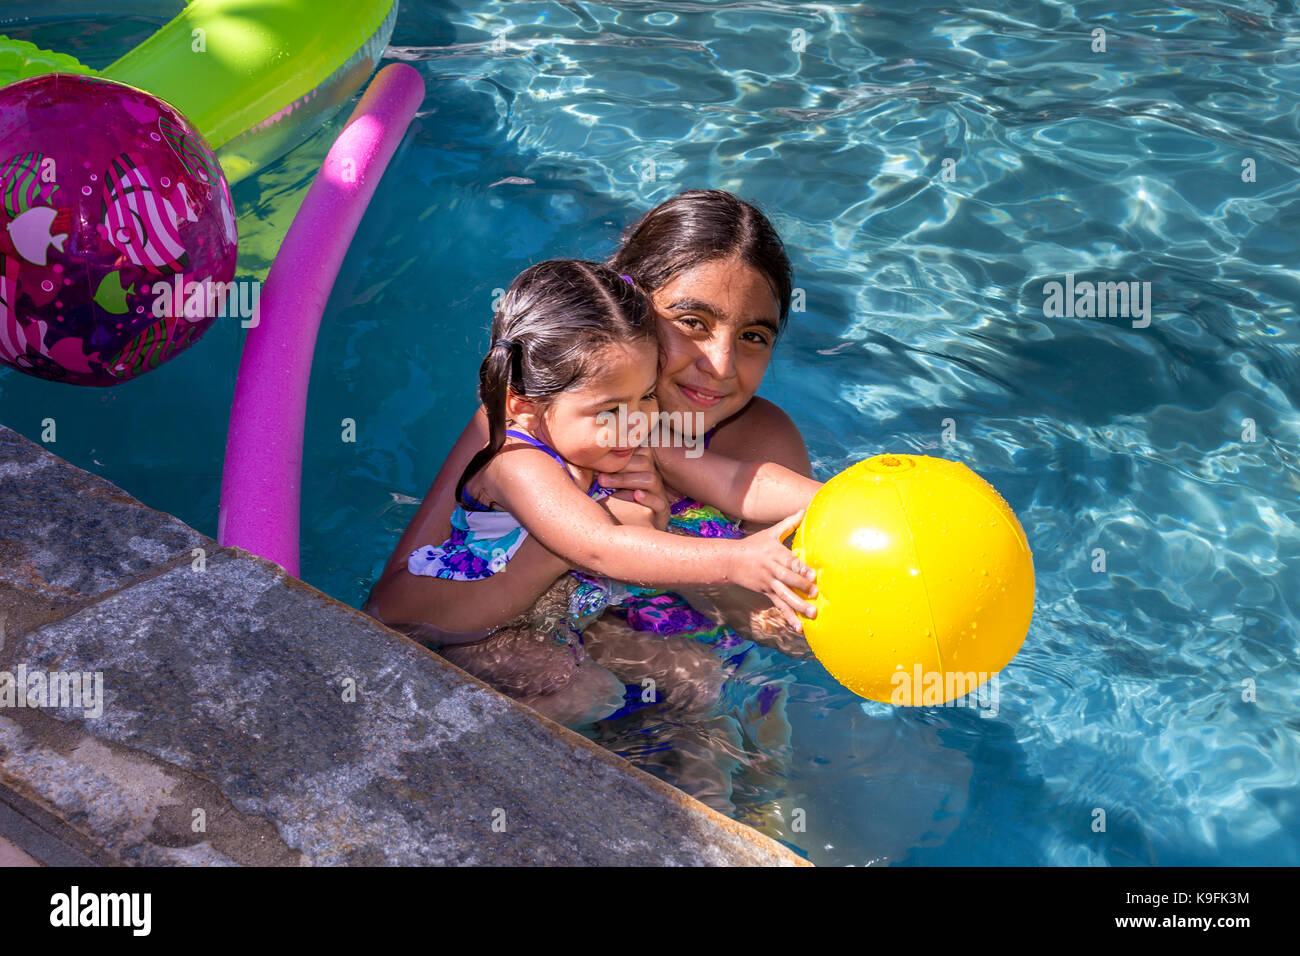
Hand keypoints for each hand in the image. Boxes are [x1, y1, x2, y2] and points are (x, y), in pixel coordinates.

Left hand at [596, 450, 670, 530]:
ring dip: (626, 480)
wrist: (630, 533)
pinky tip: (636, 496)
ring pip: (651, 479)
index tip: (598, 461)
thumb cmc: (614, 507)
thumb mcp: (607, 487)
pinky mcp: (663, 512)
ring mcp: (659, 495)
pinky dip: (648, 498)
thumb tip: (581, 460)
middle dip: (619, 466)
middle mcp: (653, 479)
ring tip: (604, 483)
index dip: (619, 455)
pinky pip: (660, 502)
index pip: (637, 452)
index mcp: (642, 469)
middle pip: (644, 462)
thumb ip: (602, 473)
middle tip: (598, 475)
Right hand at [730, 509, 817, 631]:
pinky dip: (788, 617)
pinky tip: (798, 627)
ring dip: (798, 606)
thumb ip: (789, 524)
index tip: (812, 575)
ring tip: (812, 614)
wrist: (730, 561)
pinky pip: (779, 606)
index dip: (801, 569)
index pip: (790, 562)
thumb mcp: (770, 533)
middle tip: (814, 594)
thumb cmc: (754, 545)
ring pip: (784, 596)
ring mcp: (768, 583)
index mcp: (775, 554)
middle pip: (788, 580)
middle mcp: (772, 570)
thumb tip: (804, 509)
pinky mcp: (765, 593)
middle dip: (801, 587)